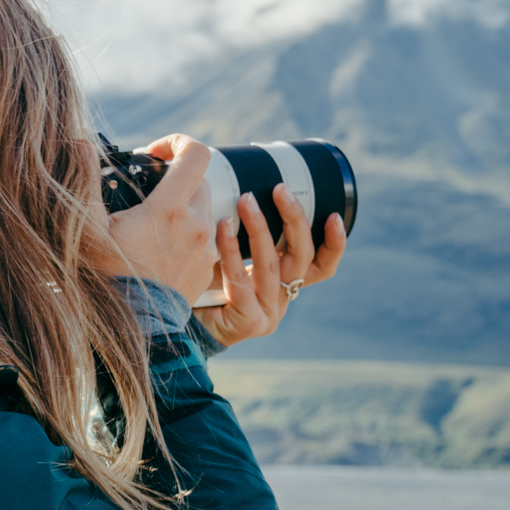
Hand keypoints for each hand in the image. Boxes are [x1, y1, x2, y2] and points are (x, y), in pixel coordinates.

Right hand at [88, 133, 219, 303]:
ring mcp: (206, 247)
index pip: (196, 154)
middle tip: (149, 192)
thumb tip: (82, 143)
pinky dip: (190, 234)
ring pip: (204, 209)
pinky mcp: (207, 267)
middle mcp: (196, 223)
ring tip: (155, 224)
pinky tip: (163, 248)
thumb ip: (87, 182)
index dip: (177, 143)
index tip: (156, 154)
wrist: (133, 326)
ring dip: (184, 207)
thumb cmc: (107, 277)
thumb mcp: (88, 229)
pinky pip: (206, 238)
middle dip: (177, 179)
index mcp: (170, 208)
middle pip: (199, 181)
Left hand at [194, 183, 345, 349]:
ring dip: (259, 227)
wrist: (175, 322)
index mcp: (286, 283)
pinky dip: (231, 250)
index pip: (322, 267)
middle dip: (294, 219)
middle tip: (280, 189)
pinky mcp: (248, 322)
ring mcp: (268, 313)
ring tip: (246, 200)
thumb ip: (247, 234)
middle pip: (302, 258)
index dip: (335, 244)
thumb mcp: (233, 255)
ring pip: (270, 265)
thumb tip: (248, 187)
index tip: (334, 215)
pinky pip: (240, 280)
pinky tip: (223, 228)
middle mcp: (282, 298)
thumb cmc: (202, 282)